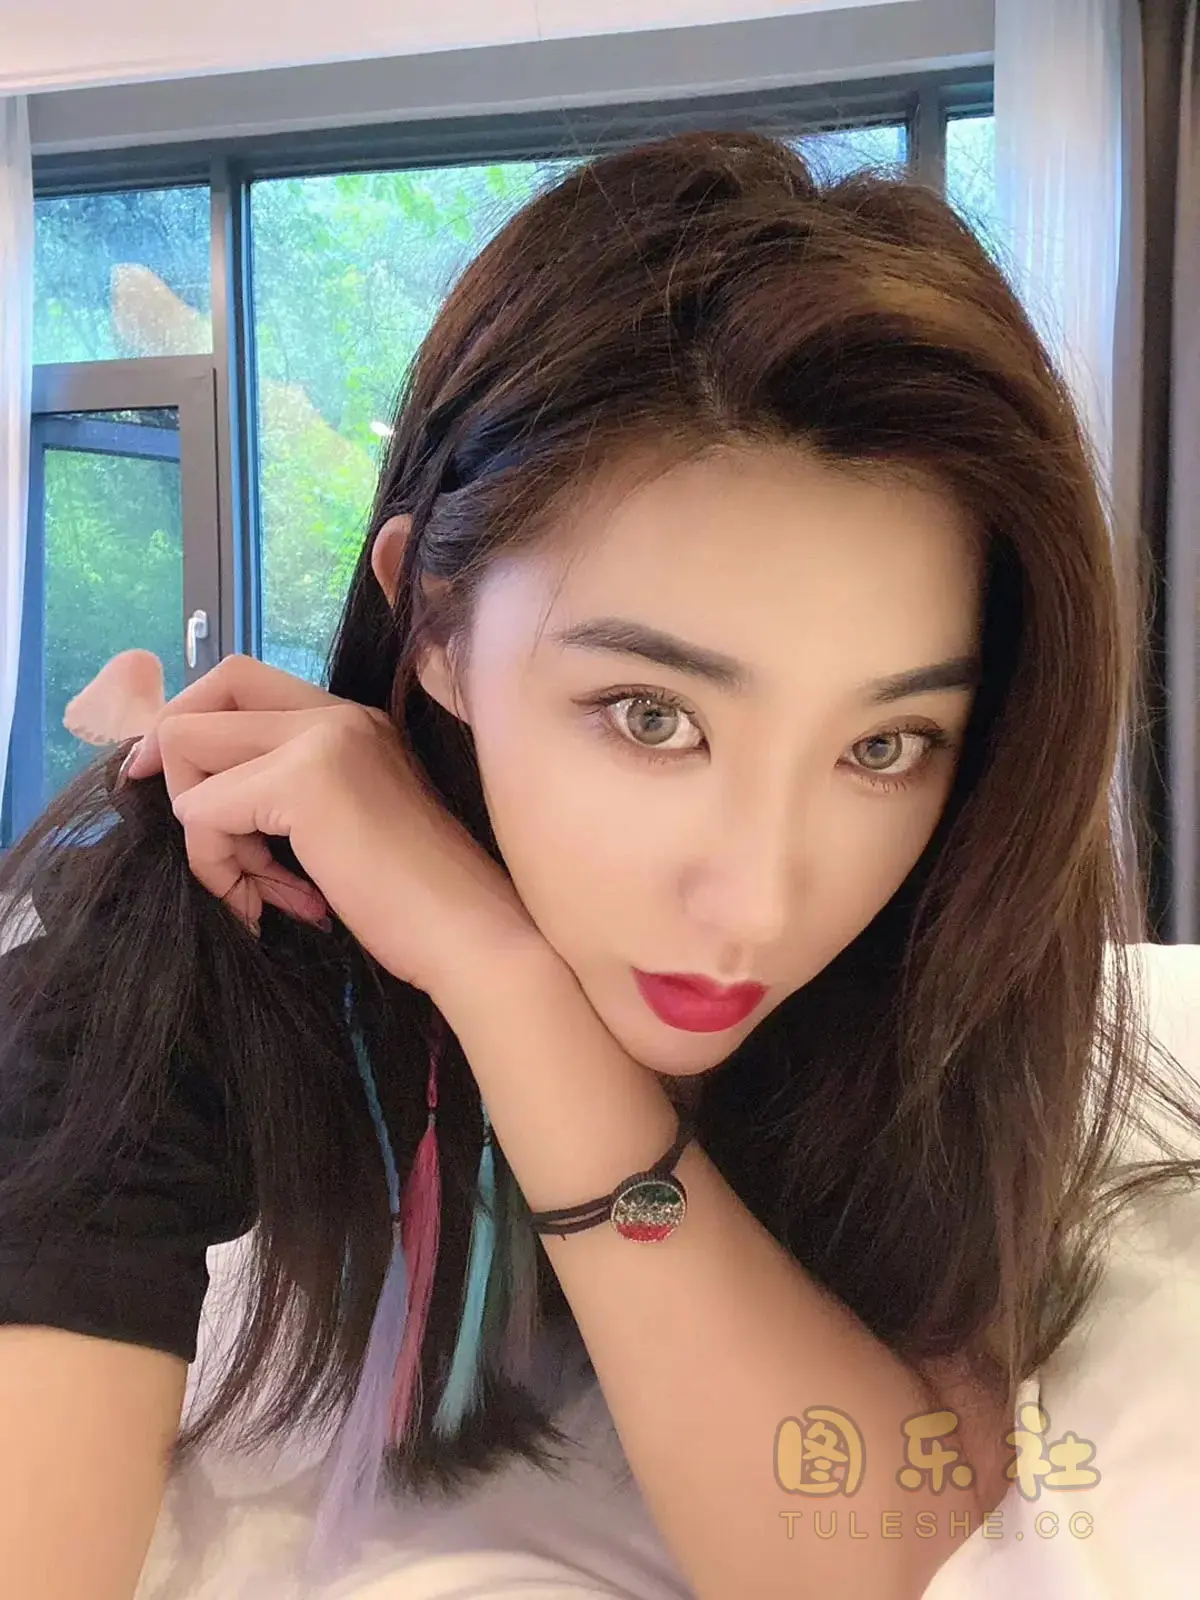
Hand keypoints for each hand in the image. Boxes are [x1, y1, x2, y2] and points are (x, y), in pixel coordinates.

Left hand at [119, 654, 543, 1000]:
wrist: (472, 936)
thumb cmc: (415, 904)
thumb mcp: (341, 827)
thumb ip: (284, 791)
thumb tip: (192, 792)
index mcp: (350, 720)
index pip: (236, 680)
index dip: (191, 732)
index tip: (188, 801)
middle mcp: (336, 714)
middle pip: (201, 700)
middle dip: (178, 774)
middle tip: (205, 839)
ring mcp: (323, 739)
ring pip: (187, 752)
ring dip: (205, 836)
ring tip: (263, 890)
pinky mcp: (305, 782)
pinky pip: (201, 812)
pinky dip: (217, 867)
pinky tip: (273, 906)